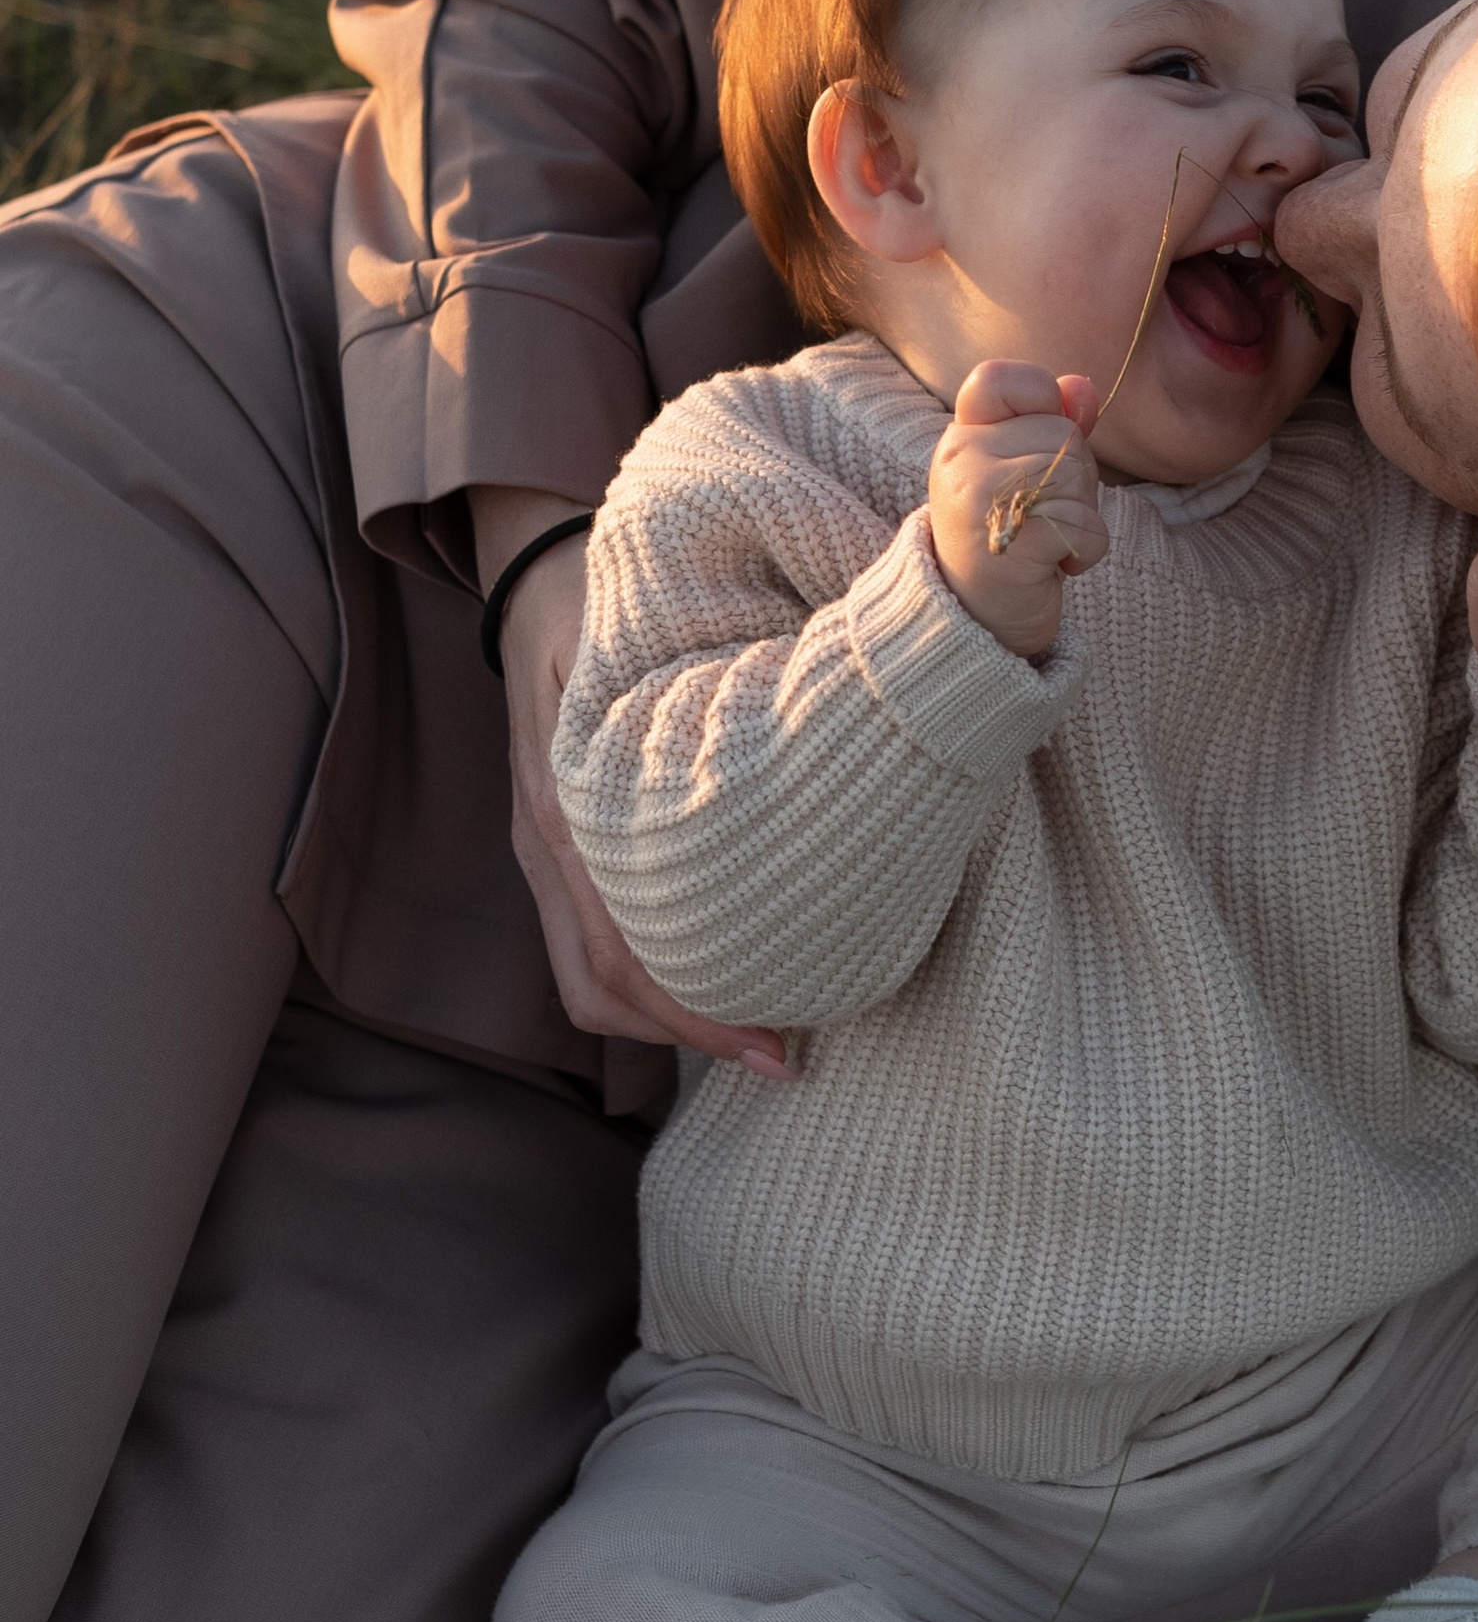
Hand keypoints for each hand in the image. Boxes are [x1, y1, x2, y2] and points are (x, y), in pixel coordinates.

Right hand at [474, 489, 792, 1077]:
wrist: (538, 563)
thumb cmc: (609, 592)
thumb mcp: (643, 629)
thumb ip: (692, 696)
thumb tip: (795, 752)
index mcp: (565, 803)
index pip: (618, 949)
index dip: (691, 1009)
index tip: (773, 1041)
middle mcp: (547, 841)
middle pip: (600, 985)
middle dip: (689, 1034)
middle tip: (787, 1058)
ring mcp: (546, 847)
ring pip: (589, 975)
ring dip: (669, 1018)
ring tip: (764, 1033)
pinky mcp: (561, 844)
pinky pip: (592, 940)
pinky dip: (652, 978)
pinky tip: (720, 972)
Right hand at [928, 362, 1109, 656]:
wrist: (976, 622)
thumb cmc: (1008, 539)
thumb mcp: (1022, 473)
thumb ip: (1053, 424)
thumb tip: (1082, 388)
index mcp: (964, 438)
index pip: (998, 379)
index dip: (1039, 395)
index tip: (1043, 436)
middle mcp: (962, 460)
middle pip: (1062, 433)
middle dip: (1076, 477)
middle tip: (1044, 514)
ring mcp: (980, 500)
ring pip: (1076, 475)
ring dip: (1082, 514)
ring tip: (1049, 538)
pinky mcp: (1012, 543)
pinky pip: (1083, 524)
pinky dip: (1086, 551)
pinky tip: (1057, 565)